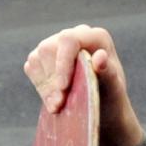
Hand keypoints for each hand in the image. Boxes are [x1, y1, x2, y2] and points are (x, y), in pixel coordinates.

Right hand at [22, 25, 144, 145]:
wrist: (102, 109)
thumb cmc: (111, 96)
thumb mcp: (113, 88)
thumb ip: (108, 72)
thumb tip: (100, 57)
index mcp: (95, 37)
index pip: (69, 40)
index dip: (62, 62)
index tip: (63, 88)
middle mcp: (74, 36)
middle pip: (49, 49)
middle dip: (52, 79)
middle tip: (60, 104)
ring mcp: (56, 45)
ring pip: (37, 58)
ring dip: (45, 86)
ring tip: (59, 105)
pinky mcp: (43, 58)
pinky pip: (31, 67)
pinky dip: (40, 86)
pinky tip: (53, 99)